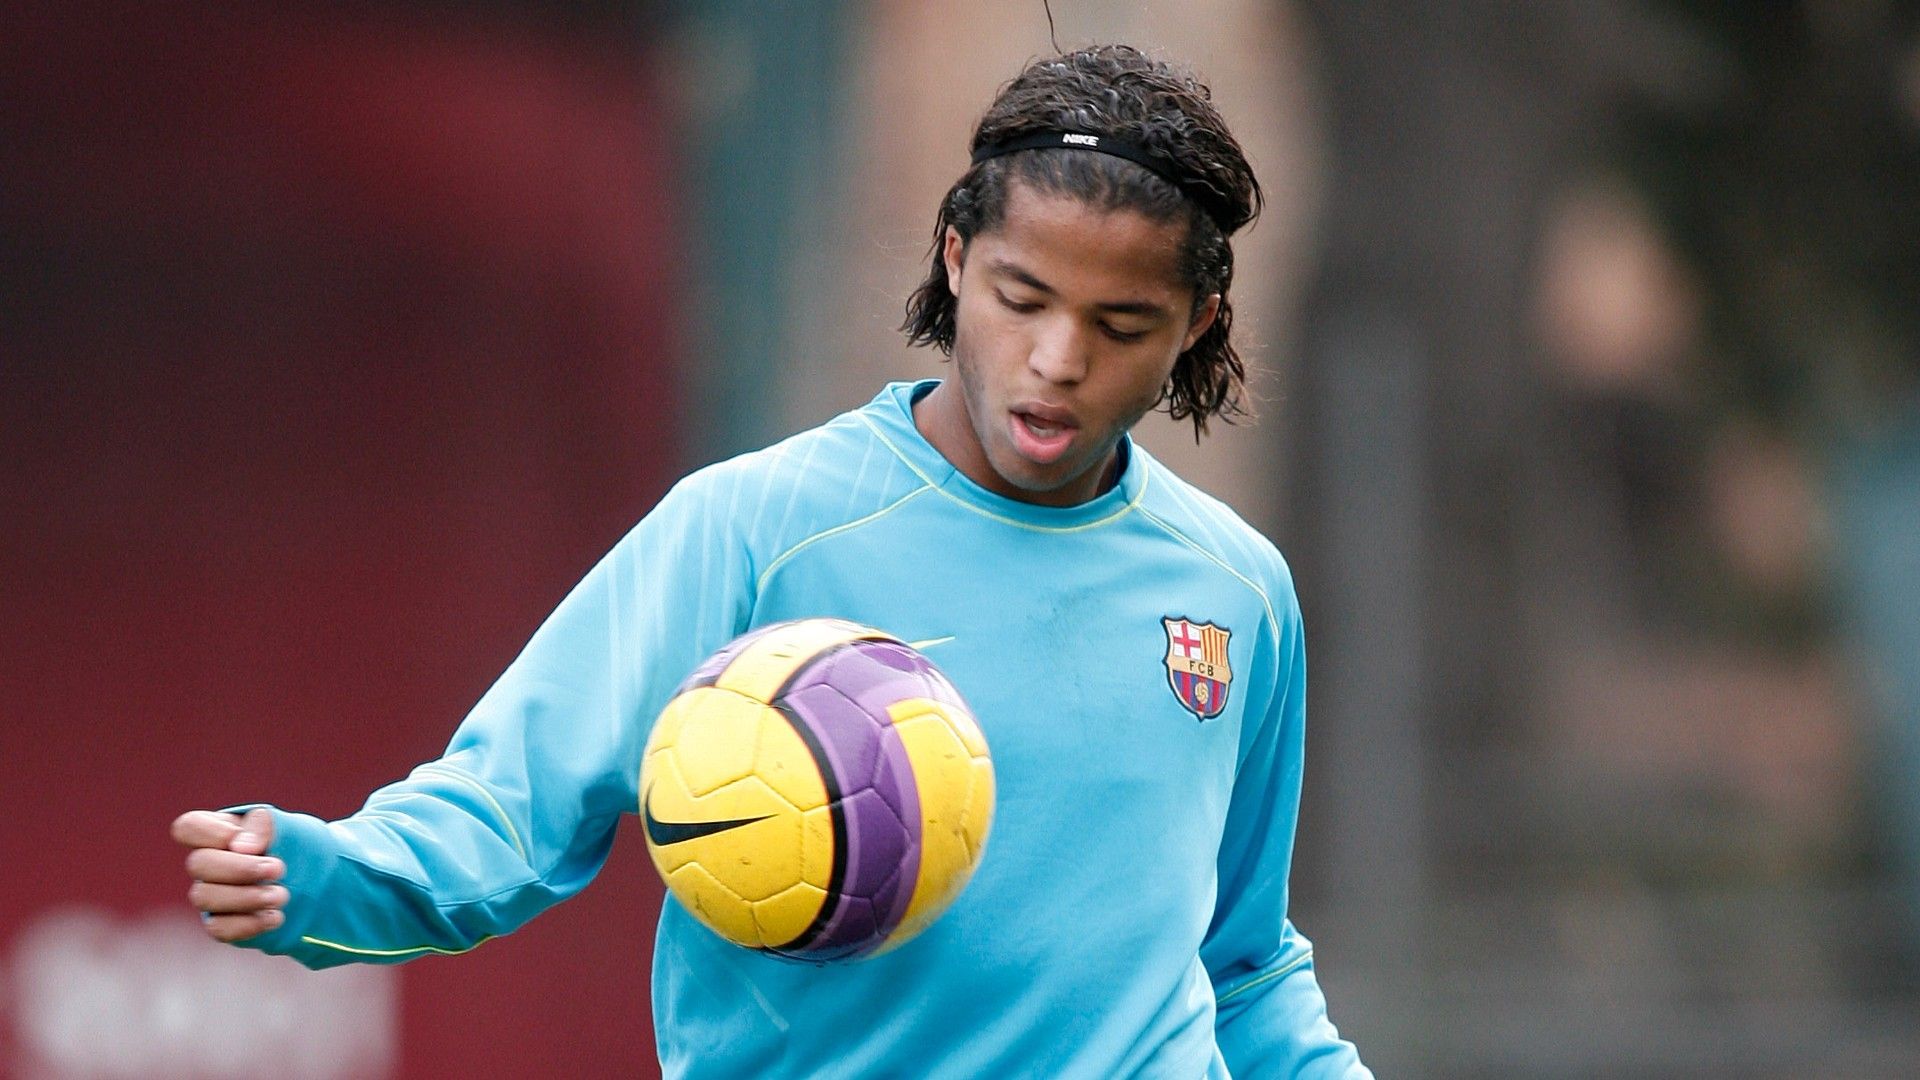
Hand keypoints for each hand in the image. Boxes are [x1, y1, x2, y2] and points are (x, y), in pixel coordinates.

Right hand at [171, 807, 287, 942]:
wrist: (312, 882)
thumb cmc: (292, 846)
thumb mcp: (285, 826)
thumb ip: (263, 825)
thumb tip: (242, 846)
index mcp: (217, 831)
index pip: (188, 827)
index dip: (211, 834)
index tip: (246, 842)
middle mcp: (207, 863)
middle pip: (197, 864)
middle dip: (241, 868)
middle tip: (279, 869)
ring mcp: (210, 894)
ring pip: (203, 897)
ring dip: (246, 897)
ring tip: (281, 896)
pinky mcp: (220, 923)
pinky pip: (217, 928)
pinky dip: (248, 924)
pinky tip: (275, 917)